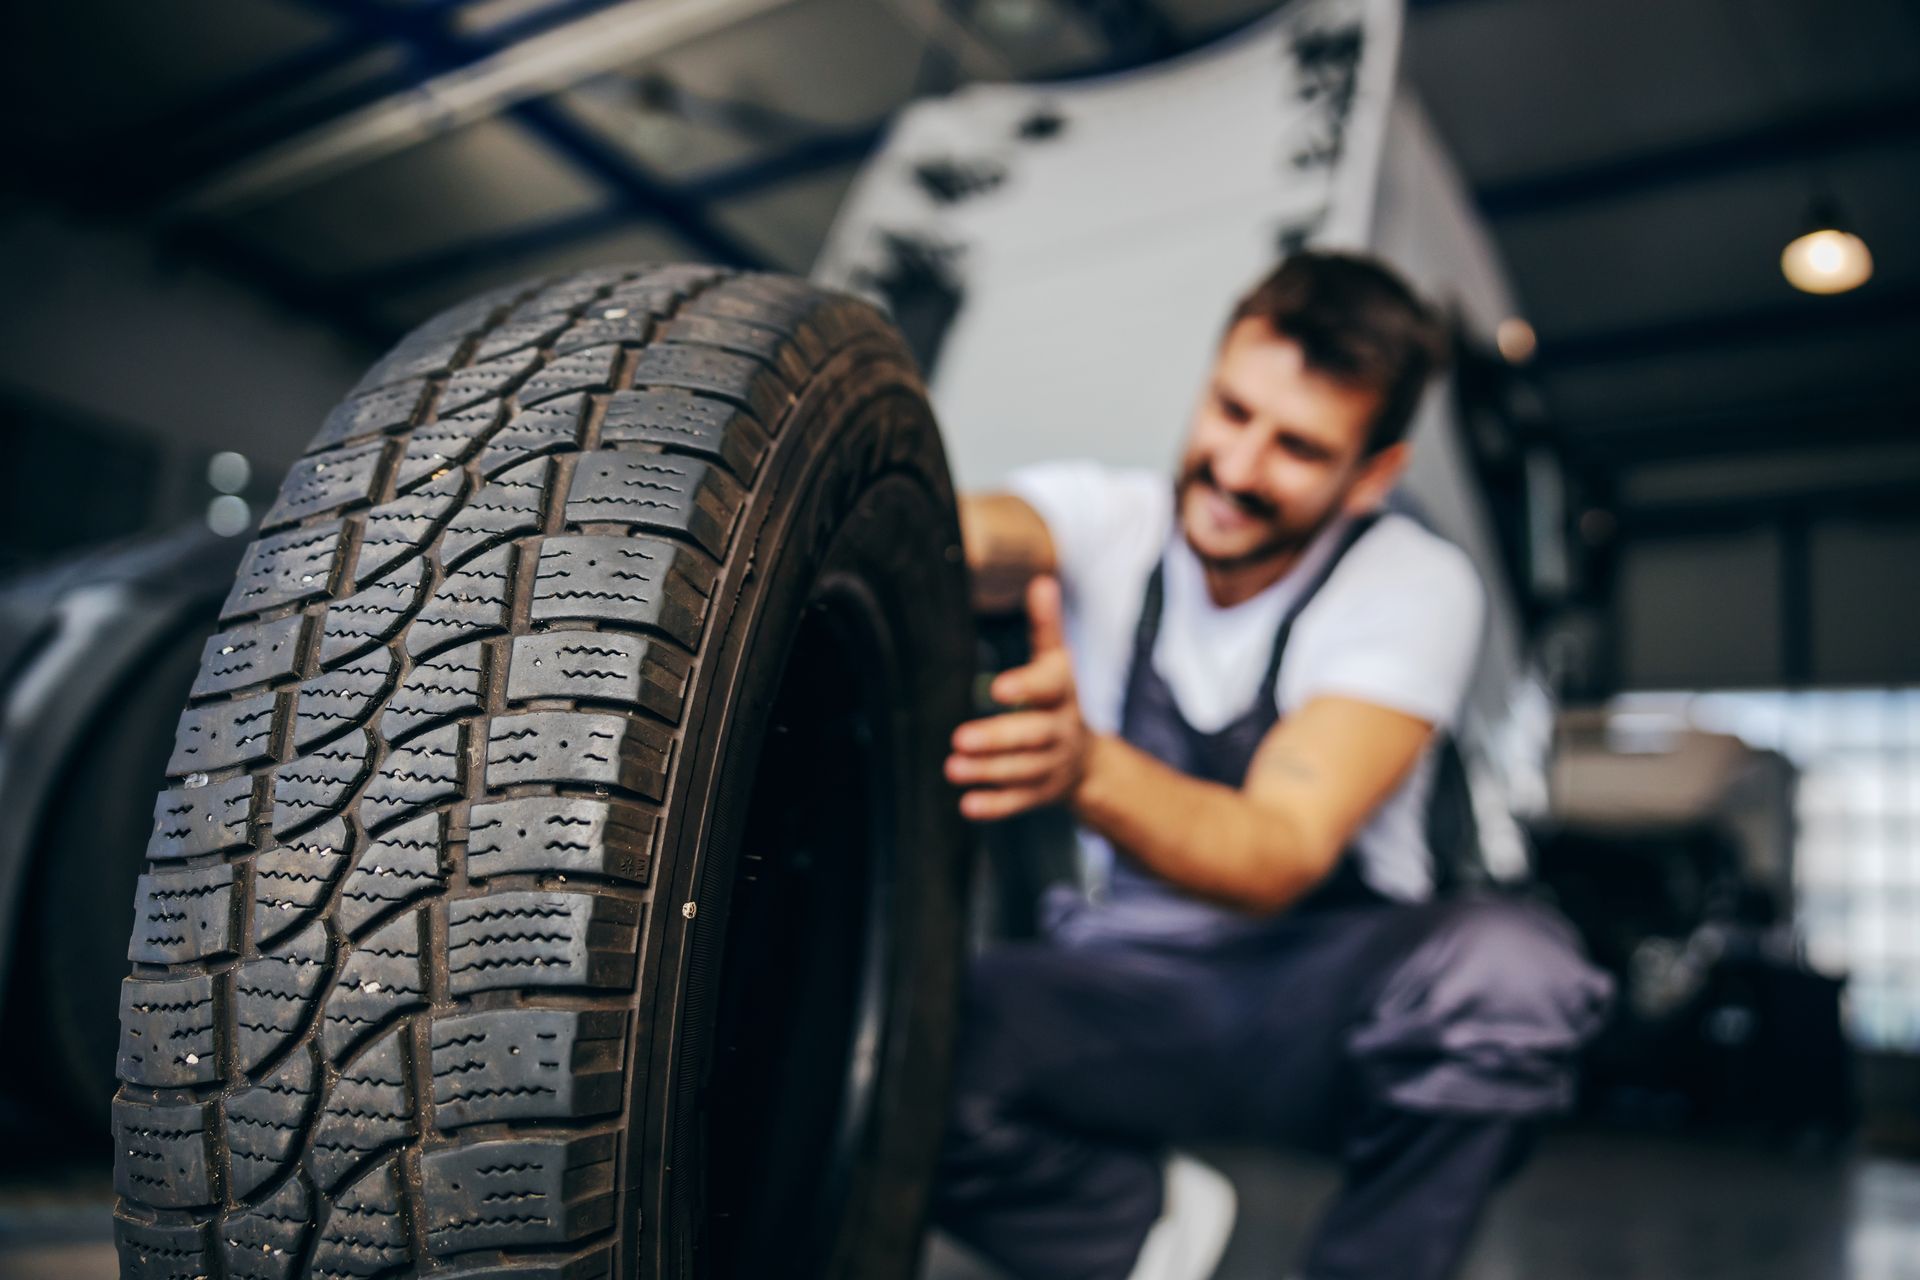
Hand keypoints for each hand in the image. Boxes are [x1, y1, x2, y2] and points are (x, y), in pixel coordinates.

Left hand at [946, 575, 1091, 820]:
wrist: (1087, 761)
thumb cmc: (1057, 701)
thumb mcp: (1056, 663)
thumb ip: (1046, 627)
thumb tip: (1041, 581)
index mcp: (1061, 694)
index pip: (1048, 687)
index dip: (1025, 686)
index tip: (996, 688)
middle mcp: (1059, 731)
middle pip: (1033, 736)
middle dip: (998, 739)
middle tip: (959, 738)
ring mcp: (1050, 766)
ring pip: (1022, 771)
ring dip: (987, 771)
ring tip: (952, 767)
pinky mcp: (1039, 794)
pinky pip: (1018, 802)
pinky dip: (994, 806)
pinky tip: (967, 805)